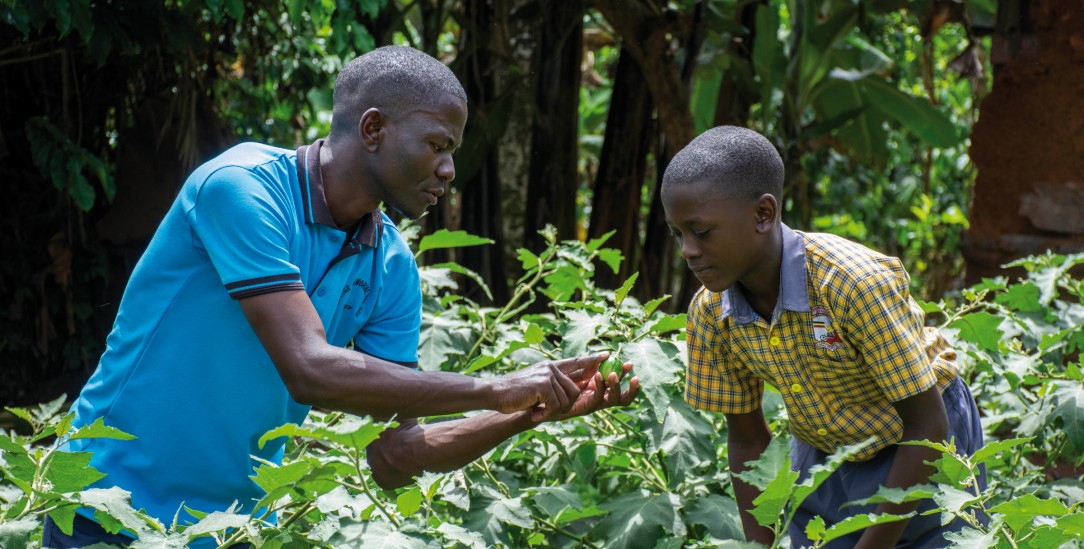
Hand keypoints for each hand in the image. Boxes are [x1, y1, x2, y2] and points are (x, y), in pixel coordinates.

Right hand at [490, 354, 605, 421]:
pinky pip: (556, 404)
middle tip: (546, 412)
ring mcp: (548, 375)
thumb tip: (569, 392)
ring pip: (567, 399)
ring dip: (554, 411)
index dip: (592, 360)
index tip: (607, 355)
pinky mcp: (543, 385)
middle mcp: (551, 368)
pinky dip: (546, 413)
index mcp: (550, 367)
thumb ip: (552, 385)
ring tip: (537, 412)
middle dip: (565, 406)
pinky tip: (535, 413)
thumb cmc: (513, 393)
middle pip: (575, 390)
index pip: (575, 361)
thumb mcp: (535, 385)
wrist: (494, 392)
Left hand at [549, 358, 639, 420]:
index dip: (624, 375)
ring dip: (614, 386)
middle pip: (620, 397)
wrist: (530, 399)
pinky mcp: (580, 410)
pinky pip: (595, 400)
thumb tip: (604, 355)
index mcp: (594, 389)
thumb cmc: (547, 385)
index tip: (630, 364)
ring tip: (612, 373)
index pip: (615, 384)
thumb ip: (584, 364)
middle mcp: (594, 399)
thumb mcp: (568, 370)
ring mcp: (589, 406)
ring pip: (611, 399)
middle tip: (632, 373)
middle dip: (629, 387)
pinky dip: (599, 388)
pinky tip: (599, 375)